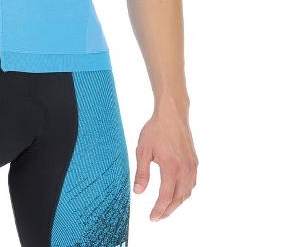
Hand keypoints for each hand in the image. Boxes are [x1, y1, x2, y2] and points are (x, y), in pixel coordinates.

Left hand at [133, 103, 197, 220]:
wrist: (172, 115)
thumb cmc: (155, 130)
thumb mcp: (143, 150)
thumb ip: (141, 172)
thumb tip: (138, 192)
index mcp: (171, 167)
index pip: (165, 196)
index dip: (159, 209)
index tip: (152, 218)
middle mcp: (185, 169)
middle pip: (178, 198)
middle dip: (167, 210)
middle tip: (157, 217)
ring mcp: (192, 167)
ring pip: (187, 193)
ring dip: (176, 203)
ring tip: (165, 208)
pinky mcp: (195, 163)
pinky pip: (191, 184)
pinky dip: (184, 193)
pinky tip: (176, 194)